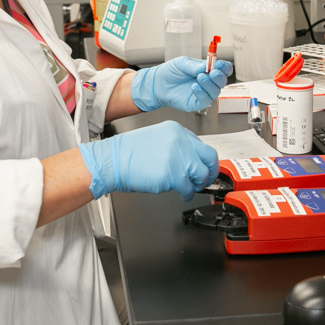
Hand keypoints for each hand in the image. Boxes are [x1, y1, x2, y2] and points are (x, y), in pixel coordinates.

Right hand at [78, 121, 218, 199]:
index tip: (205, 167)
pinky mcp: (173, 175)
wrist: (113, 161)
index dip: (204, 160)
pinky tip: (183, 193)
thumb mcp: (157, 139)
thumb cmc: (129, 153)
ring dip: (198, 184)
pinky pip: (188, 188)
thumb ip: (176, 146)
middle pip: (209, 158)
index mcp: (176, 131)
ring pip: (201, 174)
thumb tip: (190, 160)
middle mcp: (180, 141)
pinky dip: (187, 193)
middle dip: (211, 171)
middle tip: (207, 179)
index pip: (201, 145)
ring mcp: (178, 158)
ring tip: (192, 187)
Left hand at [130, 57, 233, 112]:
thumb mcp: (183, 63)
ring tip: (199, 78)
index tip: (221, 65)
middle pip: (222, 81)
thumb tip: (208, 66)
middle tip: (212, 72)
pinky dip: (201, 93)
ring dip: (210, 84)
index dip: (225, 67)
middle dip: (219, 77)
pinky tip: (194, 87)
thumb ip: (196, 65)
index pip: (223, 70)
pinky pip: (205, 101)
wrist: (157, 83)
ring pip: (215, 92)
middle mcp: (208, 82)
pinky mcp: (196, 103)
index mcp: (207, 70)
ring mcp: (203, 93)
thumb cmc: (170, 72)